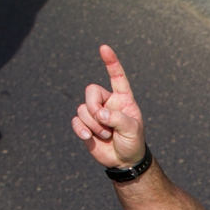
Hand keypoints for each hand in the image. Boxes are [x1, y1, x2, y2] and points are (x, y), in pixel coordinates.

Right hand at [71, 45, 146, 168]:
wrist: (124, 161)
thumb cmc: (133, 142)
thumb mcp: (132, 130)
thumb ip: (118, 119)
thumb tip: (100, 114)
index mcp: (122, 99)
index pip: (117, 77)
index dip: (111, 62)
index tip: (104, 48)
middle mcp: (107, 103)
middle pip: (91, 91)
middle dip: (94, 107)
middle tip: (103, 122)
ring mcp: (95, 114)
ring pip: (83, 109)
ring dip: (93, 125)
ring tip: (106, 135)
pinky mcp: (85, 126)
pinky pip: (76, 121)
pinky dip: (81, 129)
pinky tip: (88, 137)